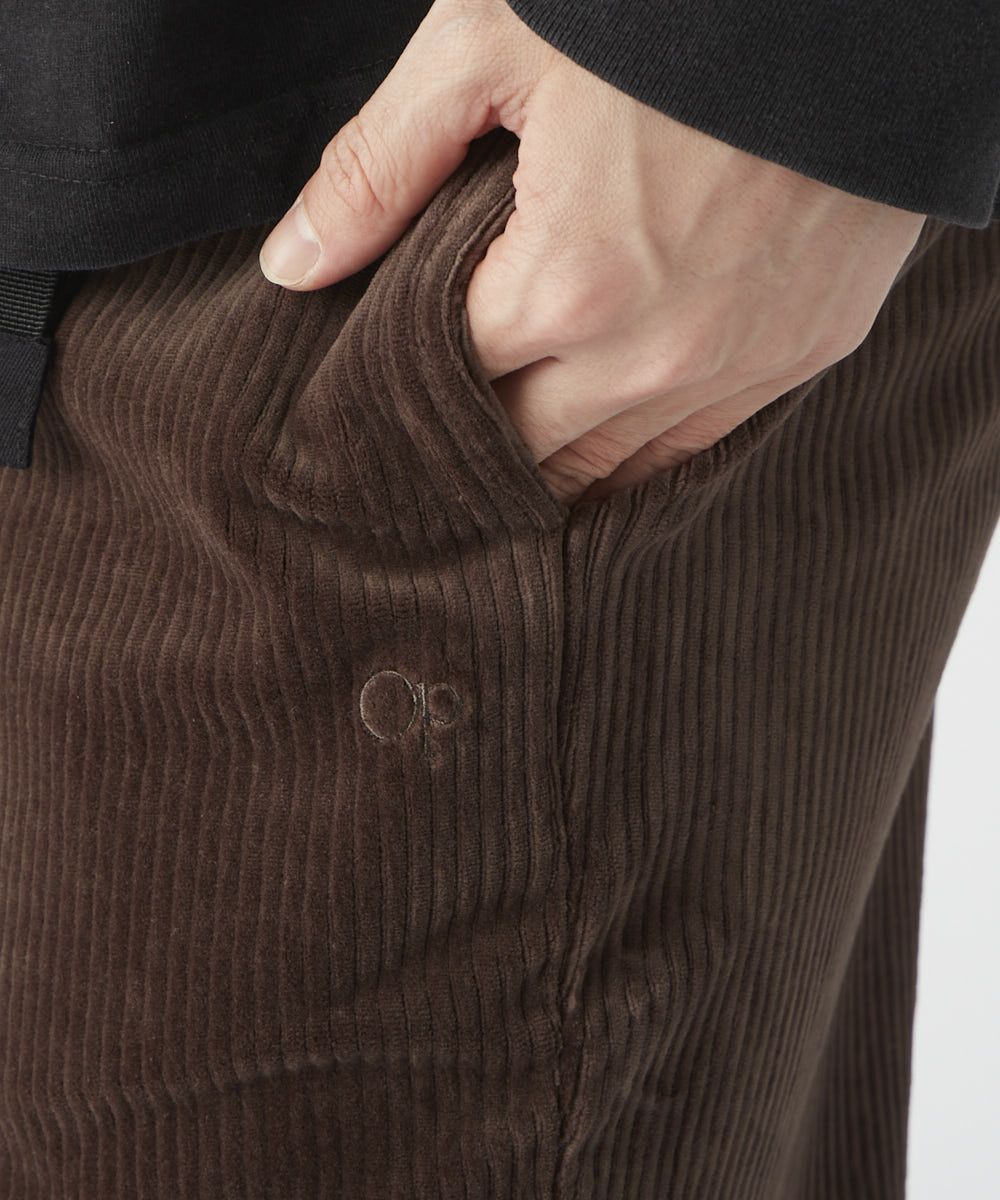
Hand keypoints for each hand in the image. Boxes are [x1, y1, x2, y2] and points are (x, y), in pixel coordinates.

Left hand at [259, 0, 926, 503]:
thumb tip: (292, 266)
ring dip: (553, 461)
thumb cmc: (660, 2)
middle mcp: (657, 353)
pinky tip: (604, 430)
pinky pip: (698, 443)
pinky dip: (640, 446)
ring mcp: (741, 361)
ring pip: (612, 466)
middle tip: (433, 425)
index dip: (401, 382)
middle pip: (524, 449)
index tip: (379, 378)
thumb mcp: (488, 44)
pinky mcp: (805, 348)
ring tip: (508, 444)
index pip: (448, 384)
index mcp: (567, 285)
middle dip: (469, 438)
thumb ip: (379, 168)